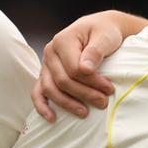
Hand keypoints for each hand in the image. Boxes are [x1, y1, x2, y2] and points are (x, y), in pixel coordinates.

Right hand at [32, 11, 147, 121]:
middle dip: (84, 94)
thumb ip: (95, 51)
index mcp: (62, 41)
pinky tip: (52, 118)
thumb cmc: (103, 32)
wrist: (98, 29)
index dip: (92, 82)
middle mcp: (49, 52)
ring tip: (85, 113)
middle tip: (103, 102)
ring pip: (50, 89)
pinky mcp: (45, 75)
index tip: (109, 89)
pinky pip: (38, 92)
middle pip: (62, 81)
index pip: (73, 69)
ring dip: (67, 104)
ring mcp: (45, 65)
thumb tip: (85, 69)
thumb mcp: (105, 37)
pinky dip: (42, 106)